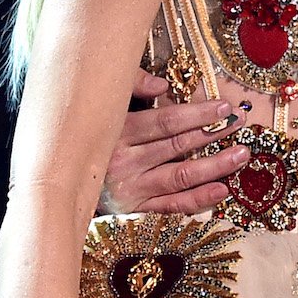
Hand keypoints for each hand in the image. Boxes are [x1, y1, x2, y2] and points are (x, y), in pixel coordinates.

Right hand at [98, 70, 243, 214]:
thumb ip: (128, 89)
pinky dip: (198, 200)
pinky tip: (222, 190)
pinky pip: (171, 206)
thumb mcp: (100, 110)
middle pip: (178, 146)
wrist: (56, 184)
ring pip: (180, 176)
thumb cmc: (86, 140)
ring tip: (241, 155)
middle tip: (239, 123)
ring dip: (214, 166)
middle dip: (213, 133)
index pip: (165, 122)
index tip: (224, 106)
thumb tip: (161, 85)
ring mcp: (130, 190)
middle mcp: (123, 162)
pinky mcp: (133, 212)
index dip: (197, 114)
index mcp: (117, 133)